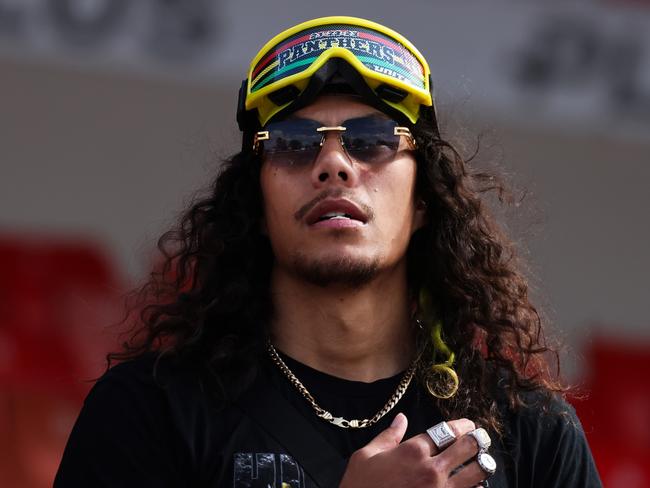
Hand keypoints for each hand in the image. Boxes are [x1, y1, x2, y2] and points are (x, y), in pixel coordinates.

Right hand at [339, 413, 488, 487]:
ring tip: (481, 460)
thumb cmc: (360, 486)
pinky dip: (475, 487)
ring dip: (481, 463)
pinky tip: (473, 484)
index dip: (462, 425)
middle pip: (467, 447)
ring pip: (476, 472)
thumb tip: (401, 419)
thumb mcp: (366, 456)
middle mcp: (431, 469)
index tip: (469, 425)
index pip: (447, 431)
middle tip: (480, 438)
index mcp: (412, 451)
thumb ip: (388, 436)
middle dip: (477, 440)